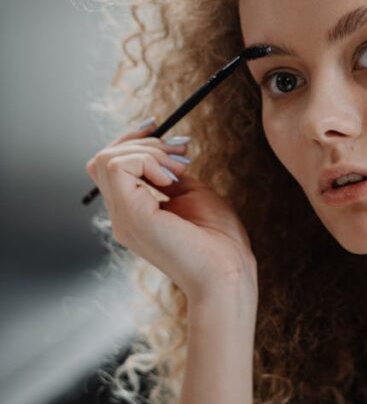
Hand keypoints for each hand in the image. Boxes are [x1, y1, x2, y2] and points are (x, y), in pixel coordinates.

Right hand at [85, 122, 257, 302]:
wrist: (227, 273)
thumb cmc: (219, 240)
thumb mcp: (191, 194)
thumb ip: (170, 174)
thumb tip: (163, 149)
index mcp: (134, 213)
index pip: (110, 167)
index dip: (132, 141)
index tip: (162, 130)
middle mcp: (122, 216)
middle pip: (102, 159)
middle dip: (143, 142)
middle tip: (181, 153)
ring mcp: (122, 217)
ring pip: (107, 158)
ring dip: (147, 150)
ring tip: (178, 167)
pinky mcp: (131, 215)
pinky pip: (118, 167)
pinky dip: (146, 161)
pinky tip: (170, 179)